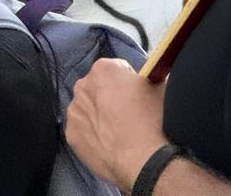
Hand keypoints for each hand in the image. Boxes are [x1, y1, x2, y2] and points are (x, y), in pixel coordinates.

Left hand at [66, 58, 169, 189]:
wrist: (144, 160)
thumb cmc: (154, 120)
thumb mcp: (160, 87)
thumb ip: (147, 78)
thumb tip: (147, 79)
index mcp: (103, 69)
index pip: (118, 70)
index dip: (130, 83)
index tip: (138, 96)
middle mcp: (82, 85)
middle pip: (98, 88)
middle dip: (110, 97)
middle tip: (128, 115)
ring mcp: (74, 111)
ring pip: (88, 109)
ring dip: (99, 116)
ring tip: (119, 133)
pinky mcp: (71, 134)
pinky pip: (83, 130)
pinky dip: (93, 135)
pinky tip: (109, 145)